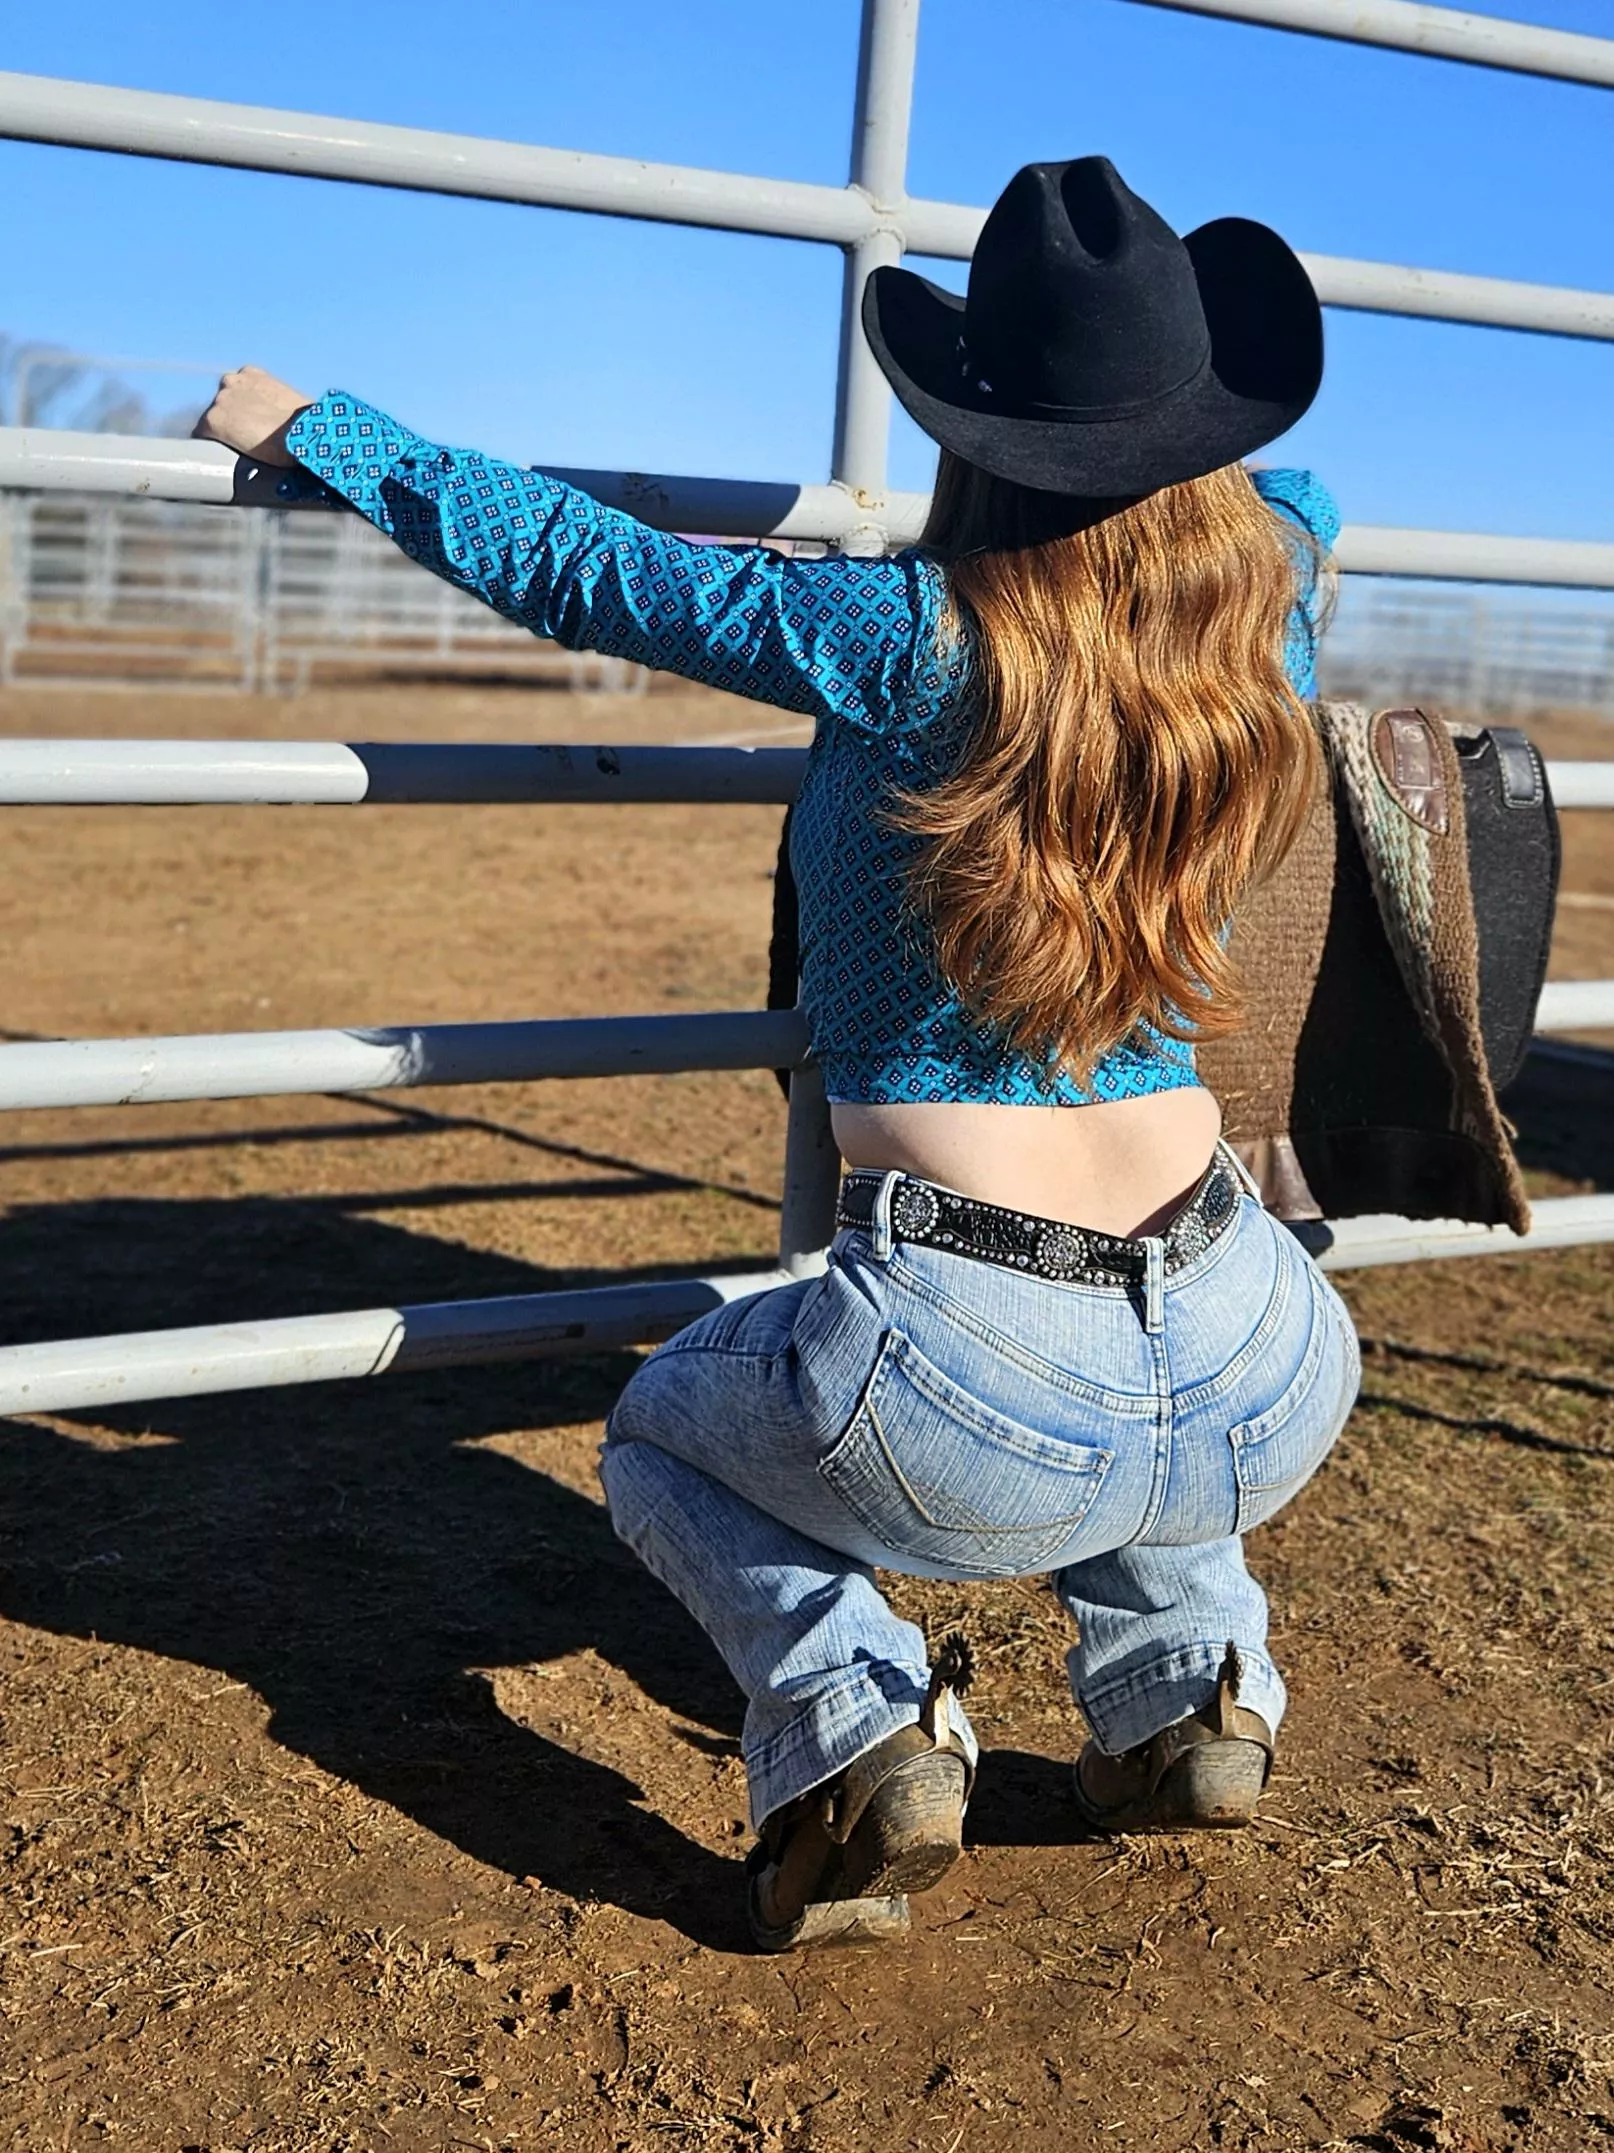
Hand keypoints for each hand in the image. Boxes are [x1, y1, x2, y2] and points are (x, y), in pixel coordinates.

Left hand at [192, 366, 314, 465]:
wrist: (304, 434)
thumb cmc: (307, 426)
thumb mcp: (291, 406)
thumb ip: (276, 408)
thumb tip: (277, 427)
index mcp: (251, 374)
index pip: (236, 395)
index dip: (243, 415)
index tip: (251, 431)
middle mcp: (231, 381)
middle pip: (220, 406)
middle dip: (231, 424)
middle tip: (245, 446)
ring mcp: (220, 400)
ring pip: (210, 422)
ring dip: (219, 436)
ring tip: (234, 456)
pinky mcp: (212, 420)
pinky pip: (200, 436)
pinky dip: (207, 448)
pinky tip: (217, 461)